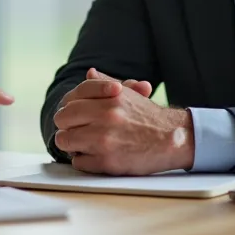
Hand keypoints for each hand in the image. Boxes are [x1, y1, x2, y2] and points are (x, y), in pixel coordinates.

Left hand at [53, 69, 191, 175]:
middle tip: (75, 130)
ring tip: (84, 144)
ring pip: (64, 141)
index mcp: (109, 97)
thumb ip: (105, 84)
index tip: (74, 115)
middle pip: (62, 119)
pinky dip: (84, 160)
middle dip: (66, 125)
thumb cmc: (149, 117)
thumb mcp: (128, 94)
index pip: (70, 99)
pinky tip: (95, 156)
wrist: (172, 139)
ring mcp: (103, 139)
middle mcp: (105, 115)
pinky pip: (78, 162)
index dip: (70, 108)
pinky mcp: (106, 162)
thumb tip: (90, 73)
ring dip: (72, 144)